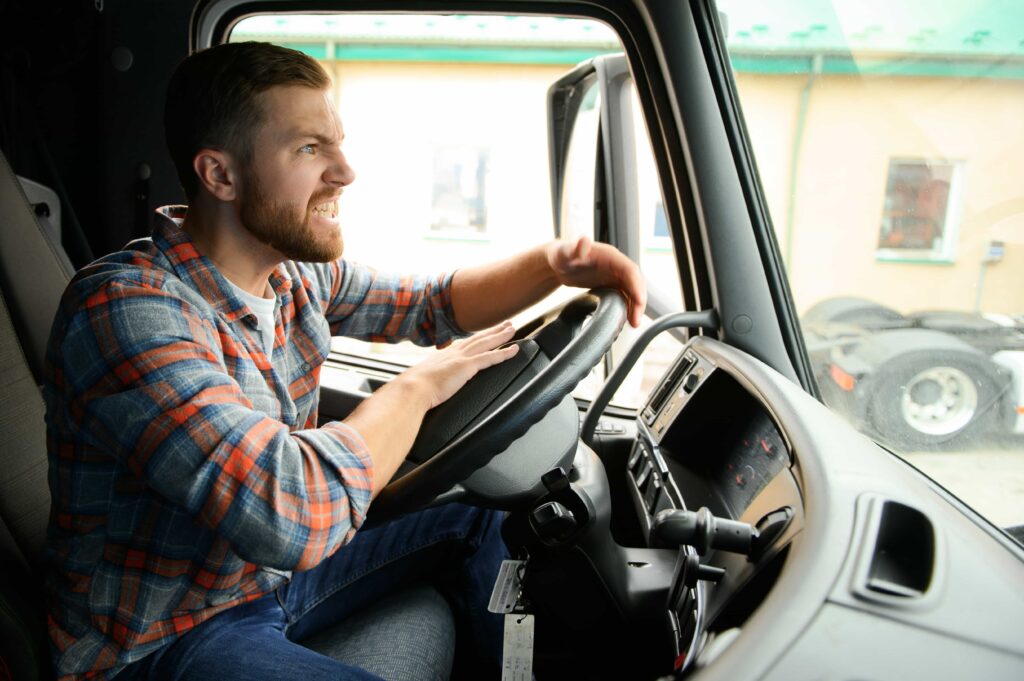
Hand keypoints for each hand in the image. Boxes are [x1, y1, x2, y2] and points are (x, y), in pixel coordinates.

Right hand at [396, 321, 519, 409]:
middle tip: (505, 324)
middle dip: (493, 330)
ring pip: (486, 343)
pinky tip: (514, 350)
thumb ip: (432, 378)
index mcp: (445, 355)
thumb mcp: (425, 379)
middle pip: (478, 338)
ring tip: (512, 329)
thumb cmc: (415, 388)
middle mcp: (454, 352)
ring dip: (501, 335)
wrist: (412, 389)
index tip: (486, 332)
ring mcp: (461, 358)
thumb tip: (431, 385)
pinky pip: (490, 357)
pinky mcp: (467, 366)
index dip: (478, 337)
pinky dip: (504, 353)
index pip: (465, 343)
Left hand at [546, 236, 646, 326]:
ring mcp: (615, 274)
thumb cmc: (561, 255)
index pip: (630, 270)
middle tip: (635, 321)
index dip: (637, 285)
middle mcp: (616, 264)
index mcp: (610, 255)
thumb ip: (575, 248)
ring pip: (632, 291)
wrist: (558, 262)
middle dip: (638, 301)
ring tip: (633, 324)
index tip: (640, 301)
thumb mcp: (565, 252)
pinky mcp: (611, 283)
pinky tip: (625, 319)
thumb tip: (584, 240)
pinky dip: (627, 307)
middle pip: (635, 282)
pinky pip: (624, 295)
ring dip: (635, 307)